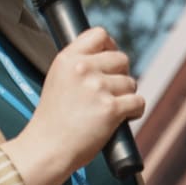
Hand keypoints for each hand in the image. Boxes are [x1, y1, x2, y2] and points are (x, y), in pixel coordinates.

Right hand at [6, 28, 144, 184]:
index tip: (110, 59)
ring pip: (131, 83)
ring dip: (125, 97)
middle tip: (109, 93)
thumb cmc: (53, 120)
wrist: (47, 149)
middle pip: (121, 59)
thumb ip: (78, 66)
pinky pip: (138, 102)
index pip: (99, 34)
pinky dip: (134, 111)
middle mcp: (83, 69)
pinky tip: (120, 119)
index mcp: (67, 59)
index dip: (110, 46)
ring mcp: (98, 88)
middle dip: (120, 75)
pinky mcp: (111, 108)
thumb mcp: (57, 80)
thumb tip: (109, 57)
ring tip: (106, 111)